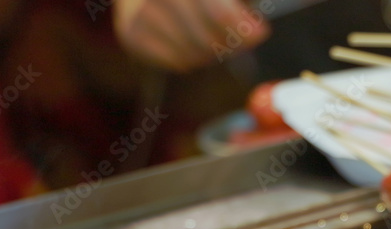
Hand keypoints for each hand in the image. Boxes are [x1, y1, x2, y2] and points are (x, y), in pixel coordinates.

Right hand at [113, 0, 269, 71]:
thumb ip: (234, 6)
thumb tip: (254, 31)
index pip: (218, 14)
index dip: (243, 29)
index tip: (259, 33)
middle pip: (207, 39)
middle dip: (231, 44)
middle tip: (241, 40)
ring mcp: (141, 15)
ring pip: (194, 54)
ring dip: (211, 52)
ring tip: (213, 37)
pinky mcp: (132, 34)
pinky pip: (177, 61)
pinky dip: (190, 57)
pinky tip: (190, 41)